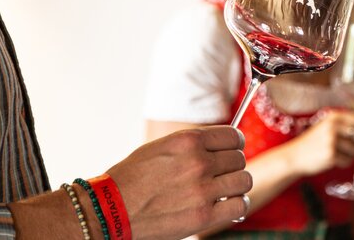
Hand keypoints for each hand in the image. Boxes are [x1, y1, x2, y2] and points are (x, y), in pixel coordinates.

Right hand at [104, 126, 251, 238]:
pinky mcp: (203, 215)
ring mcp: (202, 189)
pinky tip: (226, 205)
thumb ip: (192, 145)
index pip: (233, 136)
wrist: (109, 208)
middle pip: (240, 158)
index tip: (232, 151)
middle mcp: (198, 162)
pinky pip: (239, 205)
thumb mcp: (161, 147)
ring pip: (244, 180)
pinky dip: (237, 205)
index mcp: (188, 141)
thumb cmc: (132, 178)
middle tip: (221, 175)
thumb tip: (221, 147)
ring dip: (236, 185)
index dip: (235, 144)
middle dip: (232, 166)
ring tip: (223, 190)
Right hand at [285, 109, 353, 175]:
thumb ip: (343, 125)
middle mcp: (332, 127)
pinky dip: (343, 162)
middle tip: (347, 147)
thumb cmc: (313, 143)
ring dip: (349, 155)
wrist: (294, 156)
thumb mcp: (325, 126)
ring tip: (335, 154)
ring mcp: (331, 141)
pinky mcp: (331, 155)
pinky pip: (348, 160)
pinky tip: (332, 160)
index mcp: (333, 117)